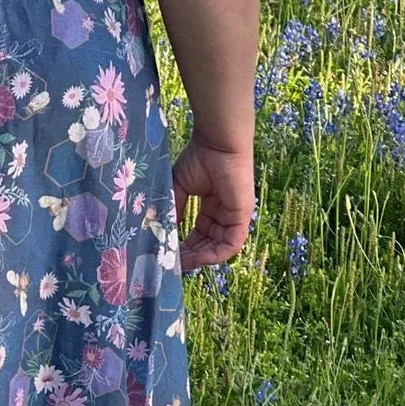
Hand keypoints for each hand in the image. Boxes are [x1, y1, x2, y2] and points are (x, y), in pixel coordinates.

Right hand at [171, 132, 254, 271]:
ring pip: (220, 247)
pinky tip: (198, 259)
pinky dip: (215, 255)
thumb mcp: (180, 186)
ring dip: (201, 258)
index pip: (201, 233)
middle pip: (209, 243)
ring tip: (182, 263)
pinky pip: (231, 244)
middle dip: (191, 255)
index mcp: (213, 206)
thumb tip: (160, 230)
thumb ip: (174, 208)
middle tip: (172, 264)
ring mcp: (236, 216)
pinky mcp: (243, 216)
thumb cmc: (200, 157)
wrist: (217, 141)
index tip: (170, 254)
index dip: (186, 245)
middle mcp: (225, 213)